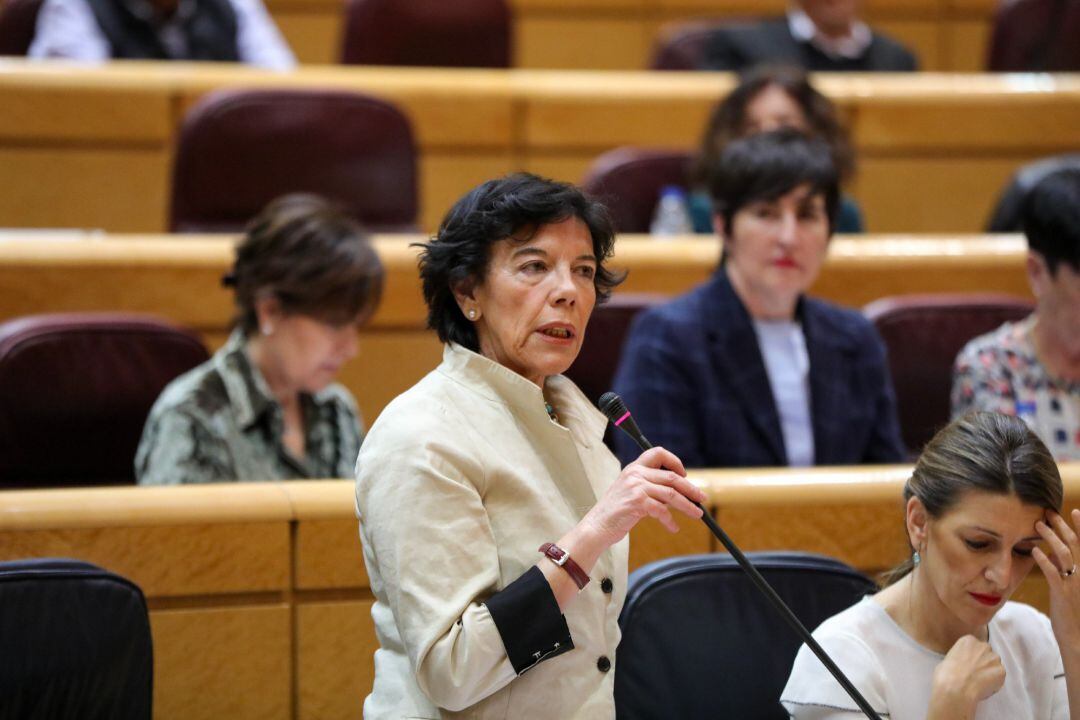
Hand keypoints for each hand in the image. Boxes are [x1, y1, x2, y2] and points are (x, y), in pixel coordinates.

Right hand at [583, 446, 705, 547]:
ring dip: (688, 506)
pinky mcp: (638, 502)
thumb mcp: (631, 492)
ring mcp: (636, 487)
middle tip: (702, 498)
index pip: (658, 453)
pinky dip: (670, 521)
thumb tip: (678, 493)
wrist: (597, 526)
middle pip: (672, 477)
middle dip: (691, 489)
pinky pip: (662, 511)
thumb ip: (650, 487)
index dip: (674, 461)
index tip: (684, 474)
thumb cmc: (616, 511)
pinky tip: (673, 527)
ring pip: (672, 494)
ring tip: (697, 514)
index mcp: (634, 468)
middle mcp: (635, 474)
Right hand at [929, 635, 1004, 716]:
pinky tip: (984, 688)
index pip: (975, 646)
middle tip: (976, 674)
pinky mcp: (1002, 671)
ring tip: (980, 682)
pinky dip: (995, 683)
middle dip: (984, 662)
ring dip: (990, 672)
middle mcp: (984, 646)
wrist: (956, 687)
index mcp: (968, 640)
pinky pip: (999, 677)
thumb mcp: (948, 658)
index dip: (972, 657)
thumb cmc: (946, 674)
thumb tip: (961, 664)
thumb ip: (959, 657)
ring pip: (995, 665)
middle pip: (987, 654)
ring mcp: (994, 659)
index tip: (968, 665)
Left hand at [1033, 509, 1079, 652]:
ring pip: (1065, 554)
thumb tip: (1051, 552)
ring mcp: (1075, 584)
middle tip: (1049, 512)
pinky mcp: (1063, 594)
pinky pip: (1053, 573)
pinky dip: (1043, 560)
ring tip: (1038, 525)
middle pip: (1075, 545)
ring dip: (1051, 538)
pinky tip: (1034, 551)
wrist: (1077, 640)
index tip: (1075, 511)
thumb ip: (1063, 569)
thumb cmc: (1071, 612)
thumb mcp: (1069, 587)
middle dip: (1063, 526)